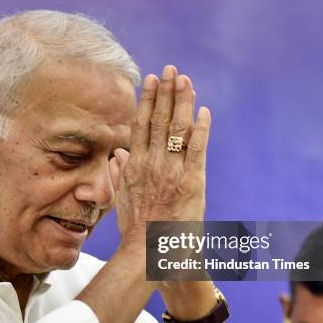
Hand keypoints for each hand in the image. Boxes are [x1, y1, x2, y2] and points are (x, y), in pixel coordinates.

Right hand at [109, 65, 210, 238]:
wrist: (149, 253)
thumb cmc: (136, 230)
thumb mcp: (122, 200)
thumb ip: (120, 174)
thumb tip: (117, 154)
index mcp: (134, 166)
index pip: (140, 125)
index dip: (147, 100)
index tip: (151, 80)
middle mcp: (151, 164)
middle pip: (158, 120)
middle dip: (166, 93)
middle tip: (171, 69)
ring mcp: (171, 172)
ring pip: (177, 130)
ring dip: (183, 103)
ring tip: (186, 80)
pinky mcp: (191, 183)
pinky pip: (197, 150)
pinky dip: (202, 130)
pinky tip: (205, 112)